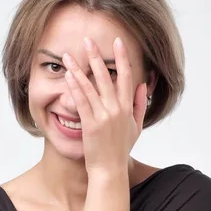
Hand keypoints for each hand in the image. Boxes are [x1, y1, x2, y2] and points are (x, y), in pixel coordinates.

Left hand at [62, 37, 147, 174]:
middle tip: (88, 40)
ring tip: (68, 56)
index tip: (117, 42)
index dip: (122, 57)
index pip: (126, 76)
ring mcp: (104, 116)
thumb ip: (139, 104)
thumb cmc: (121, 149)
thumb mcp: (136, 126)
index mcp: (128, 107)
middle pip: (106, 76)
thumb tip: (143, 85)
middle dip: (97, 56)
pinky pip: (81, 102)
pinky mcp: (91, 125)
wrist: (110, 169)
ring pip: (90, 87)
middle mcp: (117, 109)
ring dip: (78, 69)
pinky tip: (68, 76)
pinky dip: (74, 88)